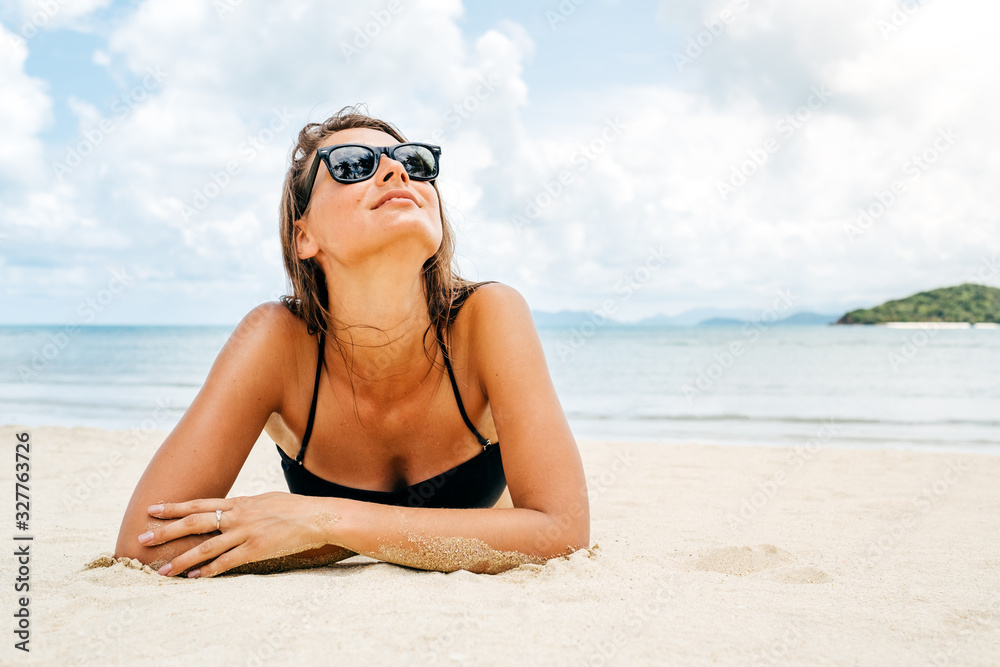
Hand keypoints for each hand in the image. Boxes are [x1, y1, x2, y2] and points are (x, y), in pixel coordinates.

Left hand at [138, 492, 338, 577]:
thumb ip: (244, 506)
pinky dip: (208, 571)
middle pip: (194, 522)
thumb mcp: (264, 500)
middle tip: (143, 537)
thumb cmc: (293, 508)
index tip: (152, 509)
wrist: (316, 516)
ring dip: (182, 559)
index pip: (199, 503)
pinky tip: (194, 577)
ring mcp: (246, 533)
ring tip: (163, 570)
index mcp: (239, 502)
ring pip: (206, 546)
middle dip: (166, 531)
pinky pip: (227, 562)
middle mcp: (238, 516)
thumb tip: (230, 509)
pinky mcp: (256, 549)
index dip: (174, 507)